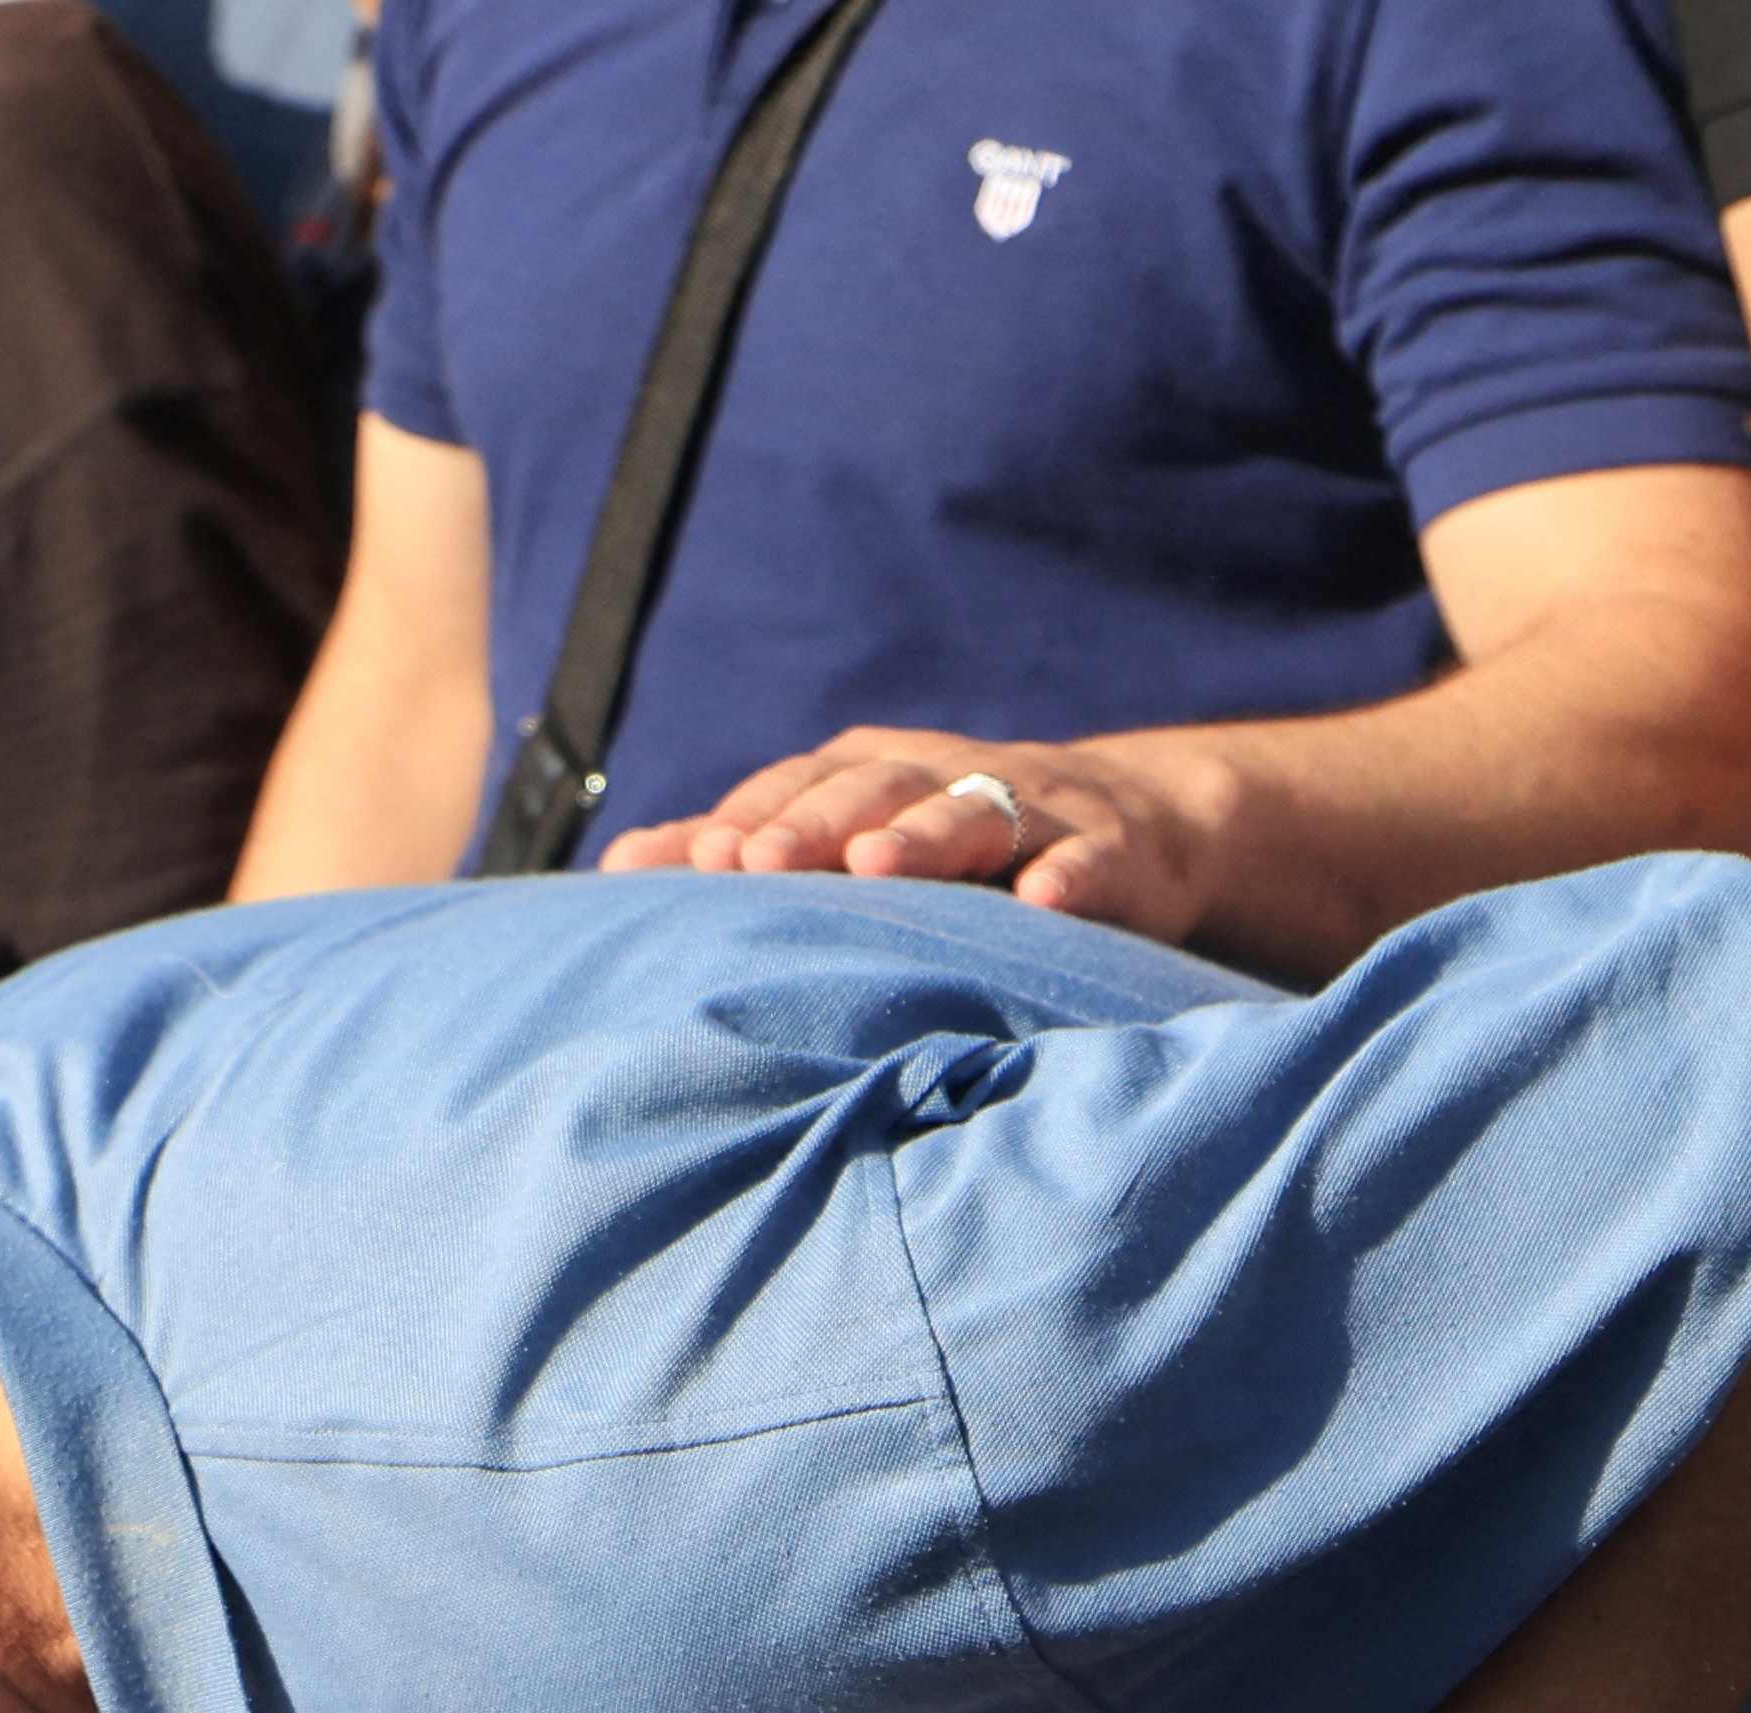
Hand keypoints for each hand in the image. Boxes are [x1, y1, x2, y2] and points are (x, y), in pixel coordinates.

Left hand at [595, 727, 1215, 944]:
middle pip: (876, 788)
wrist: (1133, 823)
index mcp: (877, 772)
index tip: (700, 862)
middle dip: (816, 821)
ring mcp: (1032, 805)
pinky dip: (1070, 874)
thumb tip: (617, 868)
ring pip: (976, 809)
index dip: (755, 817)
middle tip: (759, 862)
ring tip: (878, 864)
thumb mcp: (861, 832)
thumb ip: (750, 848)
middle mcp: (945, 774)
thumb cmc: (961, 838)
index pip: (803, 785)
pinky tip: (1047, 901)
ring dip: (926, 835)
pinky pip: (1089, 858)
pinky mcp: (1110, 848)